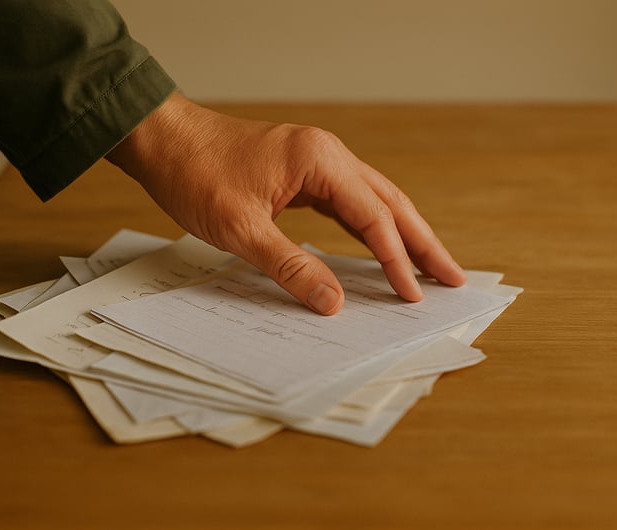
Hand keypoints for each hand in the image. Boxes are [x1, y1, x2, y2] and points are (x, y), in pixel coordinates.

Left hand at [106, 93, 465, 314]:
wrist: (163, 140)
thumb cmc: (195, 174)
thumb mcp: (241, 229)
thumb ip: (291, 267)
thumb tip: (334, 302)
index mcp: (319, 161)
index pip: (373, 217)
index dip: (396, 260)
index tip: (413, 295)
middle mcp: (327, 156)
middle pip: (390, 203)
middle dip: (423, 242)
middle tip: (453, 277)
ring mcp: (317, 162)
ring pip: (374, 201)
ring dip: (403, 234)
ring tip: (430, 266)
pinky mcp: (304, 173)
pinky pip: (349, 203)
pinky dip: (370, 227)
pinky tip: (381, 247)